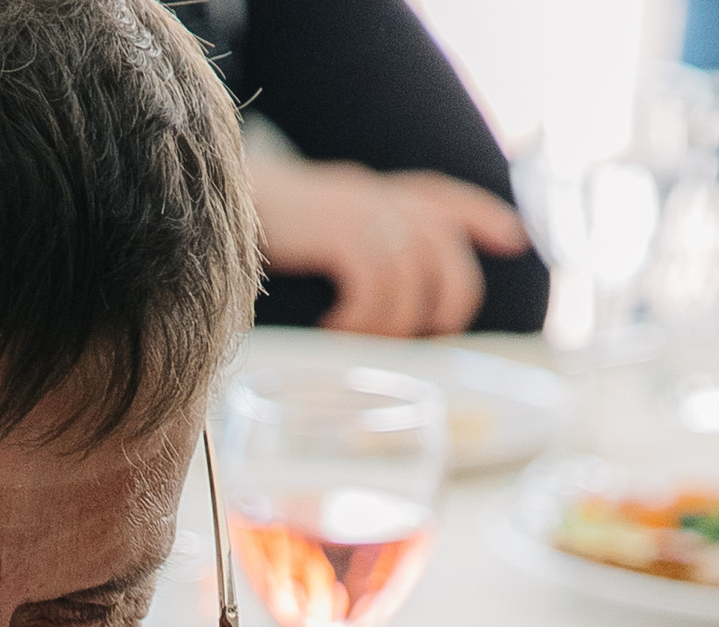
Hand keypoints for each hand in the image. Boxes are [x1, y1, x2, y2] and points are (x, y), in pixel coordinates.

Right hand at [240, 151, 527, 339]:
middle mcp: (375, 195)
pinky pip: (376, 279)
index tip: (513, 240)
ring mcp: (359, 207)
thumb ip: (350, 255)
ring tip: (350, 338)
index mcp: (372, 194)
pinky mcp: (339, 226)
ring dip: (390, 322)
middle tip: (418, 339)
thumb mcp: (312, 237)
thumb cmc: (255, 236)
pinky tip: (331, 327)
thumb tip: (378, 313)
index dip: (482, 217)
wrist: (205, 198)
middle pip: (444, 245)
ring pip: (411, 274)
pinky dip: (361, 317)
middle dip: (447, 300)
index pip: (442, 199)